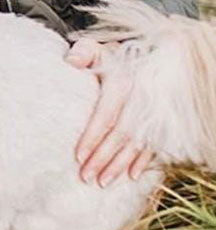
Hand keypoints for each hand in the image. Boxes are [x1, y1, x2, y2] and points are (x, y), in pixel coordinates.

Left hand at [65, 37, 153, 185]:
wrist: (135, 57)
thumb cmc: (107, 56)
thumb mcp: (93, 47)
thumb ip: (82, 53)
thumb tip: (71, 63)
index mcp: (122, 84)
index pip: (106, 116)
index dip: (93, 137)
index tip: (78, 155)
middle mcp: (139, 101)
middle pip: (120, 136)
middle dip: (103, 158)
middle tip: (86, 177)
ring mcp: (151, 114)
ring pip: (136, 145)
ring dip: (119, 166)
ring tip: (102, 182)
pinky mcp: (158, 123)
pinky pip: (153, 146)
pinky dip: (142, 163)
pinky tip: (130, 176)